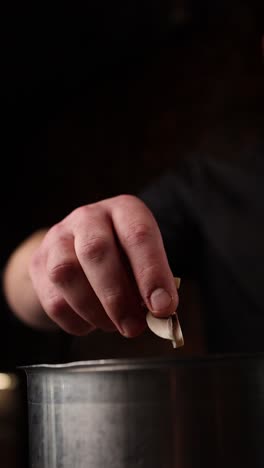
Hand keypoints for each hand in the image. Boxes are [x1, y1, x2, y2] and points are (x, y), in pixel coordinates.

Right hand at [29, 195, 178, 336]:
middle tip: (134, 327)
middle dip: (117, 297)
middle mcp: (88, 216)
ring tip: (113, 325)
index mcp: (123, 210)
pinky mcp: (38, 263)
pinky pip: (53, 299)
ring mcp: (58, 237)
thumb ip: (152, 282)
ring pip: (66, 273)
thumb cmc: (122, 258)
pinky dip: (76, 321)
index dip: (152, 273)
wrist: (79, 252)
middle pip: (95, 250)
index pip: (138, 234)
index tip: (162, 307)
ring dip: (94, 311)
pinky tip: (91, 323)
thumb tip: (160, 311)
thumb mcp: (143, 260)